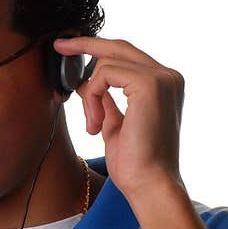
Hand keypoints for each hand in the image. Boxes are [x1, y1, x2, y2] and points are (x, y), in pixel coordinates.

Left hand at [53, 37, 184, 197]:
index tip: (68, 47)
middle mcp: (168, 76)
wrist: (148, 184)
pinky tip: (97, 123)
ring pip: (106, 65)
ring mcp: (162, 78)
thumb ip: (107, 101)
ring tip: (94, 124)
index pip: (126, 54)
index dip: (96, 47)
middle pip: (118, 46)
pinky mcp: (150, 84)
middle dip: (84, 44)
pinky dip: (93, 97)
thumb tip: (88, 83)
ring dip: (89, 96)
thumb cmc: (135, 161)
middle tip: (59, 46)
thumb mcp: (115, 123)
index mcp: (164, 84)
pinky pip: (105, 75)